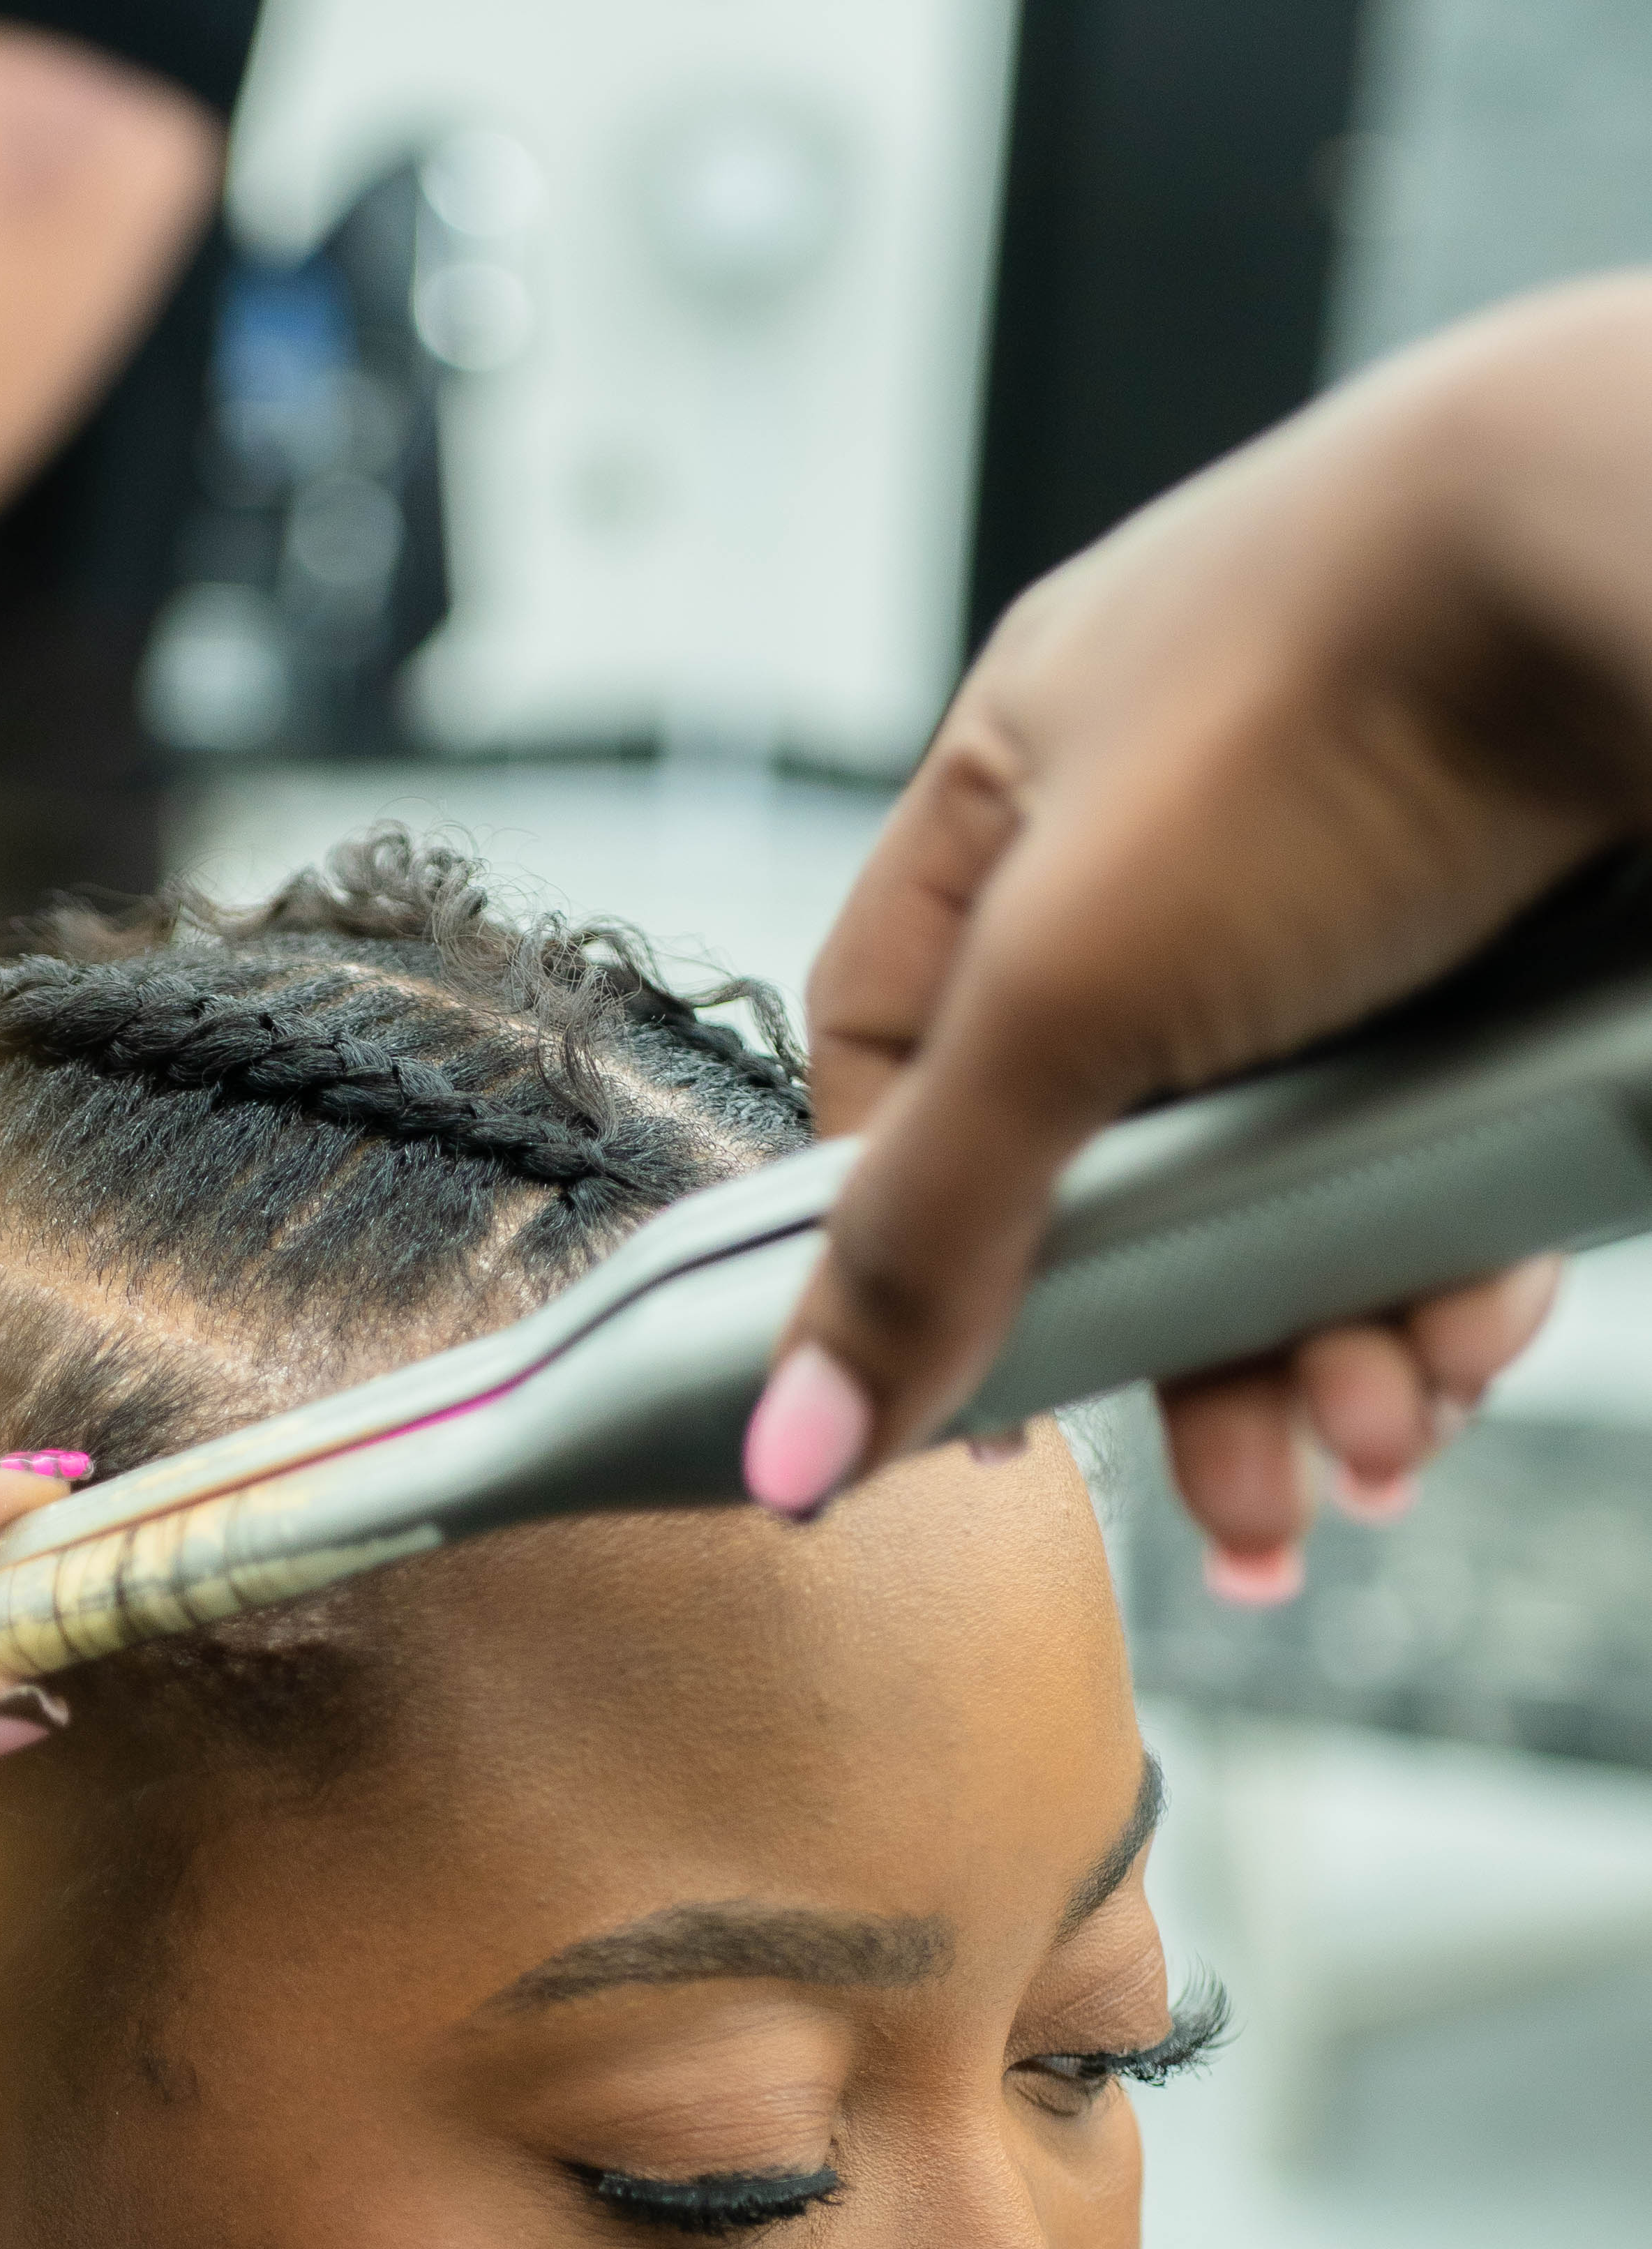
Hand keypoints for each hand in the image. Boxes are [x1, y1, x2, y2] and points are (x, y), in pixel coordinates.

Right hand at [747, 279, 1651, 1570]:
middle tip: (1240, 1501)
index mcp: (1022, 787)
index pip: (898, 1054)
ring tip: (1377, 1443)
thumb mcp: (1067, 993)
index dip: (915, 1238)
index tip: (977, 1401)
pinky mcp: (1512, 948)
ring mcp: (1357, 888)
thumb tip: (788, 1446)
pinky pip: (1445, 1153)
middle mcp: (1178, 835)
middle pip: (1124, 1167)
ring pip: (1299, 1182)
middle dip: (1184, 1352)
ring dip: (1327, 1347)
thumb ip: (924, 1230)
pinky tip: (1461, 1351)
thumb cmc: (1333, 694)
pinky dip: (1450, 1273)